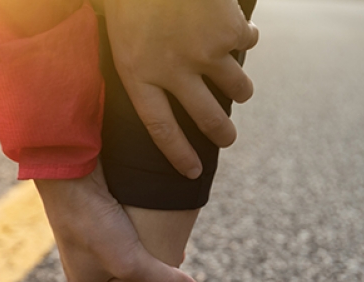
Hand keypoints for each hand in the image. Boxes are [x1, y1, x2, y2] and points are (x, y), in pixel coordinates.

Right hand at [35, 164, 199, 281]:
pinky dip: (134, 231)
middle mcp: (80, 263)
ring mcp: (85, 238)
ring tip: (164, 251)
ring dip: (138, 255)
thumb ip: (161, 281)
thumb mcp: (131, 262)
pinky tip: (153, 223)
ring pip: (116, 255)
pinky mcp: (91, 214)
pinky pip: (116, 231)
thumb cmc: (92, 225)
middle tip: (161, 280)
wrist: (68, 176)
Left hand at [103, 0, 258, 178]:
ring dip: (242, 89)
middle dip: (222, 134)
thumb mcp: (114, 25)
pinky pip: (249, 42)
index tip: (191, 173)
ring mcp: (205, 52)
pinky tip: (242, 30)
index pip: (161, 128)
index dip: (178, 154)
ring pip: (239, 88)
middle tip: (228, 140)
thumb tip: (134, 75)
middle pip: (207, 119)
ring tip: (240, 88)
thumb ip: (129, 55)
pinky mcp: (229, 30)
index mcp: (138, 73)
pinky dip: (249, 36)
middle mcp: (173, 71)